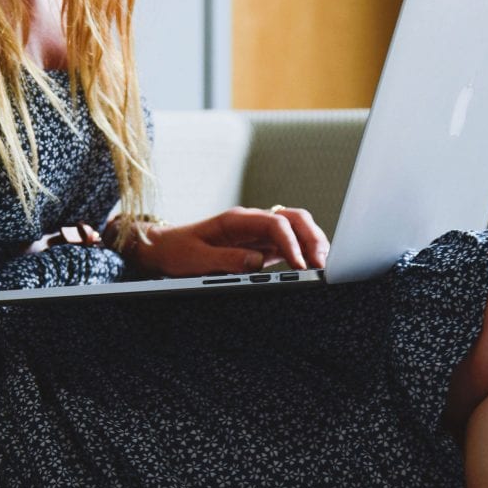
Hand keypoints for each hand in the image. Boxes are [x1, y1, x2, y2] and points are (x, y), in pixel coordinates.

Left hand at [131, 206, 329, 276]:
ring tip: (323, 267)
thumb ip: (226, 260)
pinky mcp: (260, 248)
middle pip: (294, 219)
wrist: (164, 249)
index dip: (291, 242)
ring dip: (312, 244)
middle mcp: (252, 223)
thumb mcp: (196, 259)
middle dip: (312, 237)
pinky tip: (310, 269)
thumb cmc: (177, 251)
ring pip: (296, 231)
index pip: (275, 222)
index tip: (299, 264)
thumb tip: (257, 263)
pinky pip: (288, 246)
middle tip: (323, 263)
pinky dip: (303, 254)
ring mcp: (258, 234)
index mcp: (236, 220)